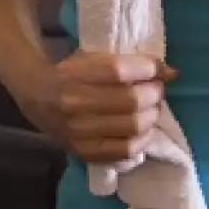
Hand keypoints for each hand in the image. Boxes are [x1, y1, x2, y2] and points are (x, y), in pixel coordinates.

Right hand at [21, 50, 177, 162]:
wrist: (37, 98)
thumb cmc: (70, 72)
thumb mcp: (93, 57)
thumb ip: (128, 62)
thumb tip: (170, 71)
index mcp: (75, 74)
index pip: (120, 71)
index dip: (148, 69)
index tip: (158, 69)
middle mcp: (75, 103)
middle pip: (132, 100)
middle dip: (154, 93)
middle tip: (156, 90)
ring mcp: (79, 131)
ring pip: (133, 125)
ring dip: (152, 115)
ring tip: (151, 109)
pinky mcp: (83, 151)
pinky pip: (125, 150)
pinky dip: (142, 139)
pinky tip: (144, 130)